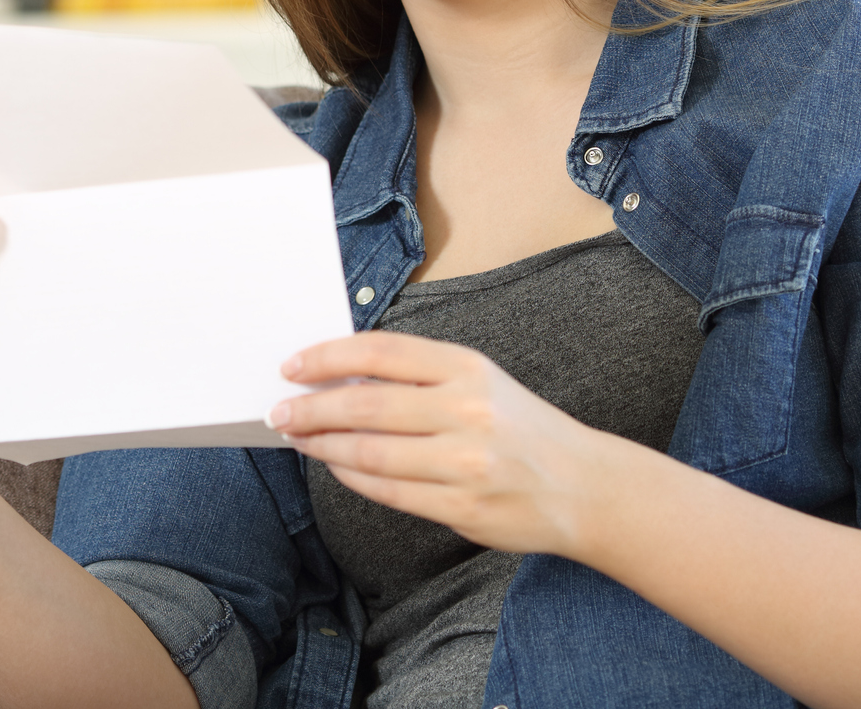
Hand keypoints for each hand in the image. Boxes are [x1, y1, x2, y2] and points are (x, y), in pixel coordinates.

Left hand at [267, 330, 618, 557]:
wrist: (582, 486)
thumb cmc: (518, 428)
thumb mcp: (479, 382)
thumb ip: (419, 377)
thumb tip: (338, 376)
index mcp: (468, 367)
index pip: (381, 352)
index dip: (327, 356)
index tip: (291, 366)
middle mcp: (467, 410)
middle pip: (366, 404)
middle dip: (311, 408)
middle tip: (279, 411)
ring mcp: (466, 462)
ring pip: (370, 452)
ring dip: (322, 445)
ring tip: (298, 438)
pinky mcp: (462, 507)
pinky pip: (388, 491)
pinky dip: (351, 476)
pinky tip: (334, 464)